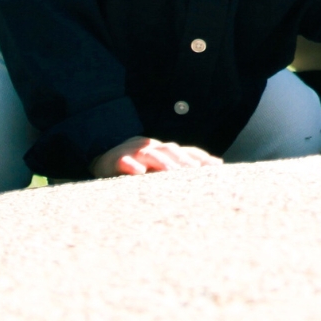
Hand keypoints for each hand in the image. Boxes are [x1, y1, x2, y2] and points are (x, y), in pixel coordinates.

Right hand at [94, 135, 221, 176]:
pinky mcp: (115, 160)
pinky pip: (124, 161)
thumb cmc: (139, 165)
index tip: (216, 165)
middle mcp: (151, 148)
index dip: (200, 157)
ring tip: (171, 171)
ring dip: (161, 162)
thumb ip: (181, 167)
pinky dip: (131, 166)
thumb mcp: (160, 166)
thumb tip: (215, 167)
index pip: (184, 151)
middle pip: (169, 150)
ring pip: (149, 154)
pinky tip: (139, 173)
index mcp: (163, 149)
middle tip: (196, 170)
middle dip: (183, 160)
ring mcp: (133, 152)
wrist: (105, 158)